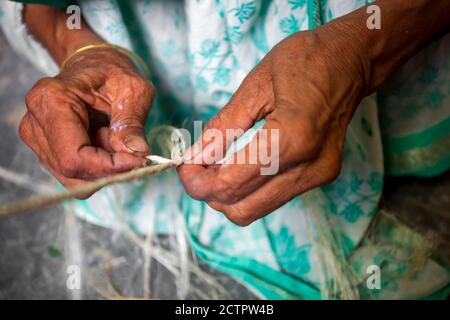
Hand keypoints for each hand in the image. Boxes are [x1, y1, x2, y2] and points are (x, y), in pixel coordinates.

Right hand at [19, 48, 153, 196]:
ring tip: (113, 136)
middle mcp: (36, 123)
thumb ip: (133, 123)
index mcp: (51, 100)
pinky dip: (98, 166)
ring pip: (76, 177)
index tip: (139, 160)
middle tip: (130, 146)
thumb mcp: (133, 90)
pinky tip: (104, 142)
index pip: (75, 156)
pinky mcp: (46, 150)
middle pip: (74, 170)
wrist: (94, 65)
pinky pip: (76, 175)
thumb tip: (138, 152)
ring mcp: (37, 139)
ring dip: (104, 166)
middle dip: (108, 167)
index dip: (109, 166)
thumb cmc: (113, 72)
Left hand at [178, 25, 369, 225]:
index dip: (198, 181)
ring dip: (227, 195)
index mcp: (292, 136)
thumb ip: (223, 127)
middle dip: (209, 193)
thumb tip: (195, 157)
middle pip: (241, 208)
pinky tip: (240, 166)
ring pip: (255, 210)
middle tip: (196, 167)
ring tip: (216, 166)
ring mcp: (318, 175)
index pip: (231, 182)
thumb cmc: (305, 60)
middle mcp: (309, 165)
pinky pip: (272, 199)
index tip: (185, 166)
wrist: (351, 61)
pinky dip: (247, 190)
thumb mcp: (255, 86)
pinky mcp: (321, 177)